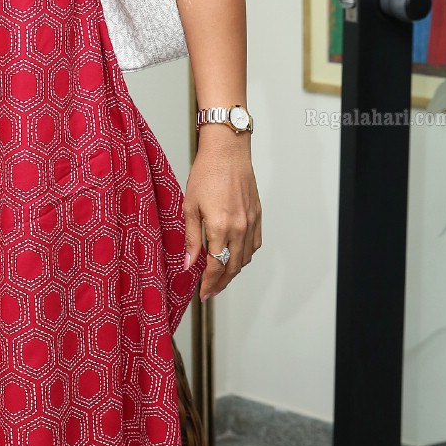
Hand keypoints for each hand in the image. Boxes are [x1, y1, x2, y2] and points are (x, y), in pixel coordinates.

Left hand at [183, 134, 261, 301]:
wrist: (227, 151)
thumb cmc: (206, 173)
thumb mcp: (189, 207)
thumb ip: (190, 239)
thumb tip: (188, 264)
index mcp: (220, 227)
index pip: (216, 266)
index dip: (209, 283)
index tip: (202, 293)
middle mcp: (240, 228)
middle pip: (233, 267)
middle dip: (221, 283)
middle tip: (210, 292)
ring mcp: (251, 222)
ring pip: (245, 258)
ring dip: (233, 271)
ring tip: (220, 277)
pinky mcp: (257, 215)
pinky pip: (255, 244)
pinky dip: (245, 256)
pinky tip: (236, 257)